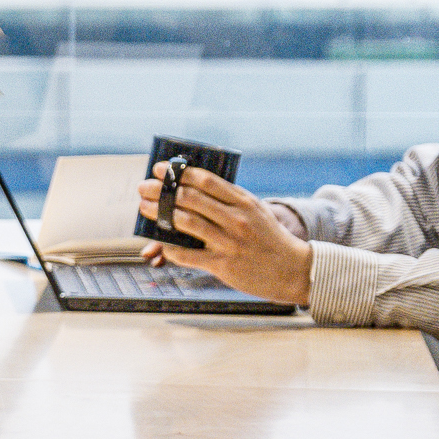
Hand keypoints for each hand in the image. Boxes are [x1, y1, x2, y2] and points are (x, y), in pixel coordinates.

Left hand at [149, 164, 313, 305]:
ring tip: (145, 207)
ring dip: (161, 213)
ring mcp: (229, 242)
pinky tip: (161, 242)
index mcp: (244, 202)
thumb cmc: (271, 238)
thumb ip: (231, 199)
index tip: (161, 168)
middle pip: (191, 198)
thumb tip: (197, 186)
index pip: (206, 181)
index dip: (180, 172)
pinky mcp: (223, 265)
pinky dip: (170, 247)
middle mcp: (236, 219)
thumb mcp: (257, 211)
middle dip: (162, 190)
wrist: (293, 270)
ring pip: (186, 222)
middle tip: (145, 187)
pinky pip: (188, 254)